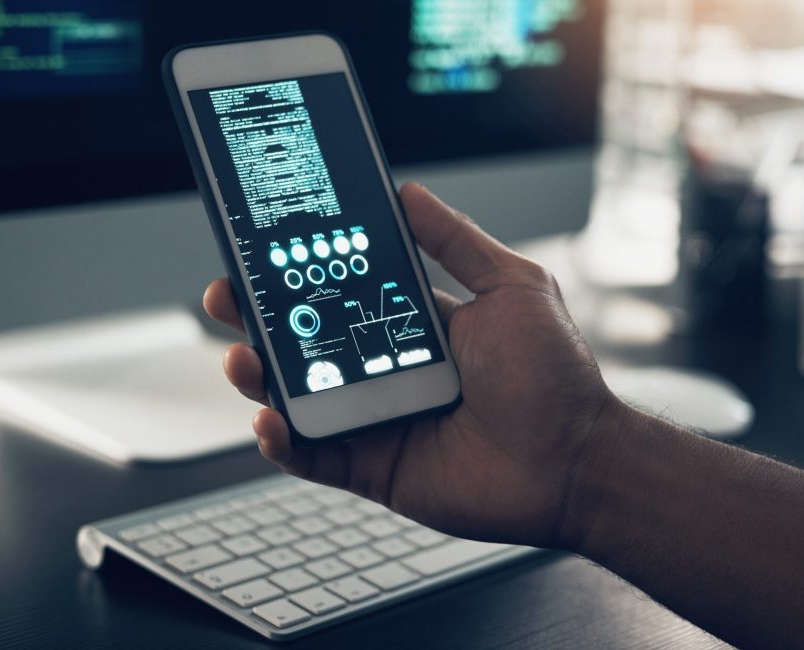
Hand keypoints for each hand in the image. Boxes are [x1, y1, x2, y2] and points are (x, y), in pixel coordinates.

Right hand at [203, 183, 624, 548]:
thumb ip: (456, 241)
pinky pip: (314, 455)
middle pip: (307, 341)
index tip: (263, 245)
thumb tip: (408, 192)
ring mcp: (378, 420)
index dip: (301, 271)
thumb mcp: (511, 286)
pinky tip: (271, 419)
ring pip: (300, 396)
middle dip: (260, 318)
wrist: (576, 461)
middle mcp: (390, 370)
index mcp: (417, 326)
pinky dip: (284, 441)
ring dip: (260, 375)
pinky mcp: (374, 468)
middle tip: (227, 295)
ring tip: (242, 357)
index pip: (343, 291)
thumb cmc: (554, 375)